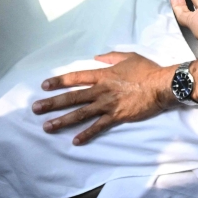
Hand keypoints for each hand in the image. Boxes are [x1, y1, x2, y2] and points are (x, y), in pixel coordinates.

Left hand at [32, 52, 175, 144]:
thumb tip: (97, 56)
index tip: (44, 86)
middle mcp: (102, 90)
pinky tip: (75, 141)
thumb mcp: (129, 57)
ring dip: (62, 120)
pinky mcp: (116, 116)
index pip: (76, 78)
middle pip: (72, 97)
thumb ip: (111, 56)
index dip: (59, 81)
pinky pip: (98, 126)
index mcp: (103, 74)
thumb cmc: (147, 70)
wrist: (162, 84)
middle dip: (52, 103)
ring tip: (47, 126)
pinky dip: (87, 134)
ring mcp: (108, 104)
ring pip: (81, 113)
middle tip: (35, 108)